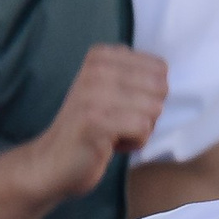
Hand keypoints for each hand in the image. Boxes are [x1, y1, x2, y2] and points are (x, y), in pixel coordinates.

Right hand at [33, 43, 165, 198]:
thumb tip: (168, 74)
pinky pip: (142, 128)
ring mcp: (93, 94)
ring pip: (154, 109)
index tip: (123, 105)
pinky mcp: (94, 121)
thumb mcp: (110, 90)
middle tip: (120, 122)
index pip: (160, 68)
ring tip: (114, 133)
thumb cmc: (91, 128)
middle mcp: (96, 69)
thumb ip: (137, 76)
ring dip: (141, 129)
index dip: (151, 94)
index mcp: (101, 56)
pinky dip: (135, 142)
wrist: (51, 161)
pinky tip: (111, 145)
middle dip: (149, 112)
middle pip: (160, 88)